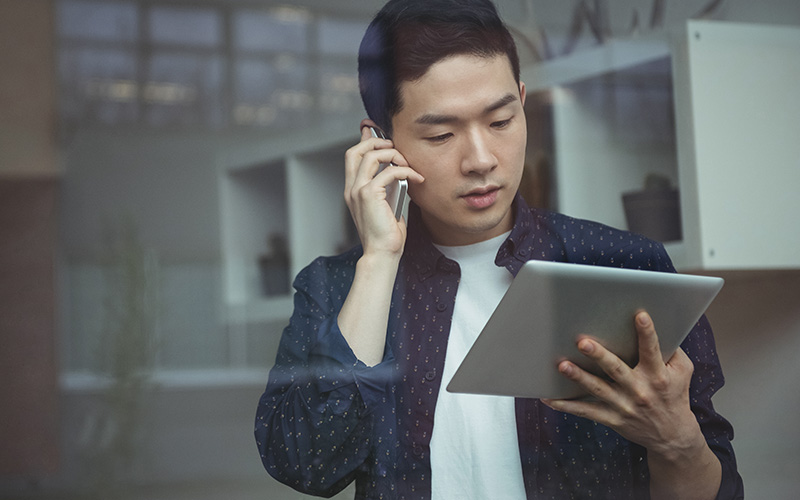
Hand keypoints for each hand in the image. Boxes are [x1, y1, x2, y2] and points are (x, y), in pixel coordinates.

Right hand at [343, 119, 423, 257]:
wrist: (383, 254)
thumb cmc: (387, 234)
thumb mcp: (388, 205)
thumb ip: (388, 187)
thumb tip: (399, 171)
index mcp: (353, 190)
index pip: (352, 156)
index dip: (363, 140)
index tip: (373, 129)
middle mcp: (351, 188)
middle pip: (356, 150)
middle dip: (375, 141)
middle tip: (394, 146)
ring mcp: (357, 191)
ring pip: (370, 156)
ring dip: (392, 154)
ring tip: (407, 163)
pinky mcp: (369, 196)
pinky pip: (388, 172)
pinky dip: (405, 171)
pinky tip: (416, 178)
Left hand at [541, 311, 705, 461]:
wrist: (672, 436)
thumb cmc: (674, 395)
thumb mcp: (682, 372)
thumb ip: (672, 350)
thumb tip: (661, 324)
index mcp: (657, 376)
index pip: (652, 351)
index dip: (647, 333)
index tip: (639, 315)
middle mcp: (639, 390)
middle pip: (616, 370)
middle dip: (599, 356)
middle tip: (583, 342)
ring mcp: (623, 406)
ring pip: (597, 389)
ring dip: (578, 377)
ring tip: (562, 365)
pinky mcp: (612, 418)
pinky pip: (585, 411)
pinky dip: (566, 406)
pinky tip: (548, 398)